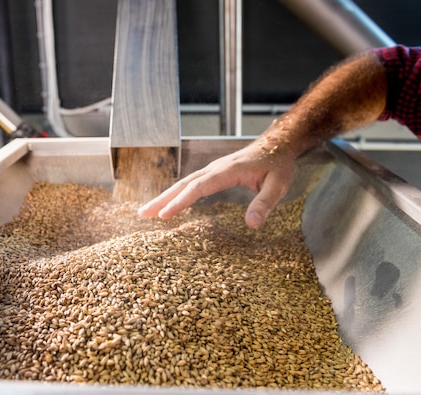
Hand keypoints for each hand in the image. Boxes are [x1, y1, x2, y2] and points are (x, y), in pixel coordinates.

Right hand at [138, 137, 296, 228]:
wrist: (277, 143)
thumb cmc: (278, 164)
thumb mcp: (278, 185)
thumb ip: (265, 203)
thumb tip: (251, 224)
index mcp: (228, 170)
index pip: (198, 187)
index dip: (180, 201)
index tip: (164, 215)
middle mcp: (215, 168)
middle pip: (183, 184)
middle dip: (162, 199)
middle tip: (142, 214)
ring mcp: (213, 169)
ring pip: (184, 183)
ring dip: (164, 196)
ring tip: (146, 211)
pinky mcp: (213, 173)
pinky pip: (190, 183)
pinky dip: (176, 193)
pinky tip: (168, 203)